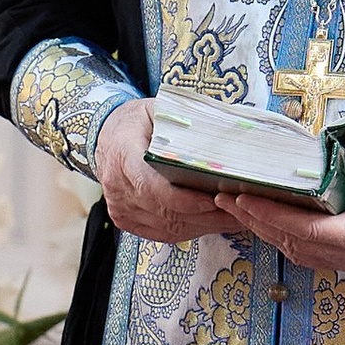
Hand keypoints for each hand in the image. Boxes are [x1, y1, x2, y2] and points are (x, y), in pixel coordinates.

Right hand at [93, 99, 239, 247]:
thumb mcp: (158, 110)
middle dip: (205, 215)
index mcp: (124, 155)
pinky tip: (214, 223)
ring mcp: (120, 207)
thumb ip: (184, 122)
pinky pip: (163, 234)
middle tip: (238, 209)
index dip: (183, 199)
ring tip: (235, 217)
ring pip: (168, 228)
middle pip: (165, 212)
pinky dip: (191, 231)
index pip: (151, 187)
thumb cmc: (138, 121)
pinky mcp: (127, 220)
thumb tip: (223, 132)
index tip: (211, 199)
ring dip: (204, 226)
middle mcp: (118, 187)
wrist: (107, 135)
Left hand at [218, 140, 344, 276]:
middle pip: (295, 243)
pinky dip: (280, 236)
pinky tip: (263, 220)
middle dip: (257, 222)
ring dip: (263, 230)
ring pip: (296, 251)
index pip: (310, 230)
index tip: (246, 199)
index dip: (274, 216)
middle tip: (224, 199)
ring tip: (234, 207)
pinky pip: (306, 251)